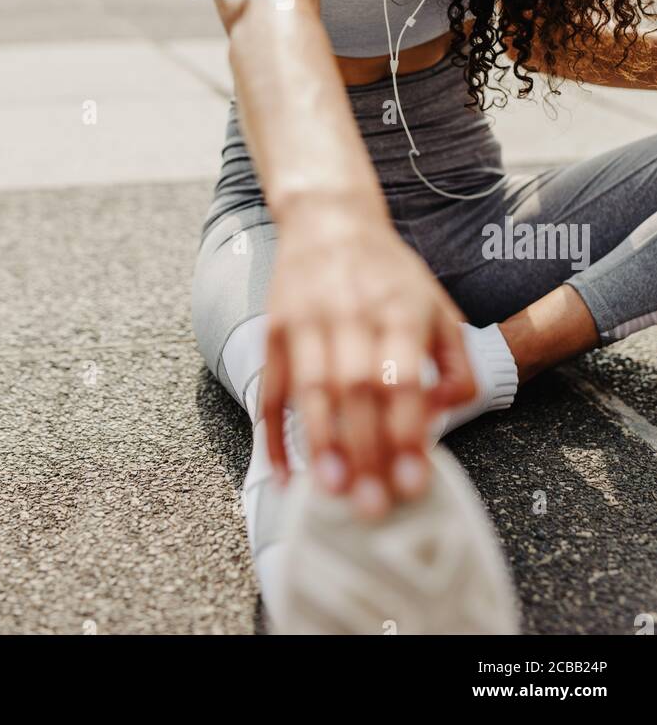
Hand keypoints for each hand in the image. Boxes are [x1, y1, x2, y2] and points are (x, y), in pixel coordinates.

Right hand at [259, 199, 477, 518]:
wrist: (329, 220)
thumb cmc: (391, 276)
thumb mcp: (439, 307)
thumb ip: (457, 363)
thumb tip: (447, 413)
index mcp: (399, 310)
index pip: (401, 377)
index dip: (406, 431)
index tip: (413, 482)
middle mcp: (351, 313)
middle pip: (355, 389)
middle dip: (364, 450)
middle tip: (372, 507)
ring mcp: (307, 321)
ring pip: (309, 389)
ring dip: (319, 443)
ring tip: (330, 492)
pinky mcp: (274, 329)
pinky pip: (270, 387)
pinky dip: (273, 433)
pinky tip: (284, 473)